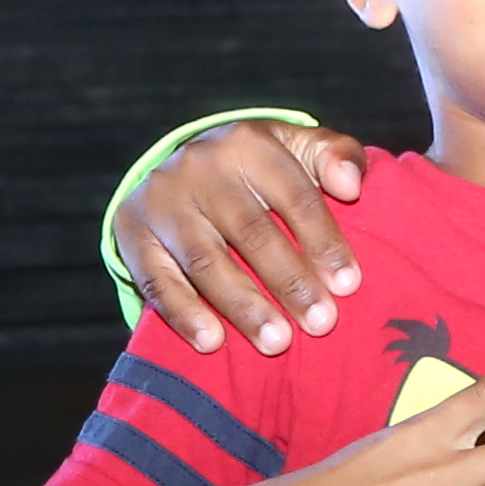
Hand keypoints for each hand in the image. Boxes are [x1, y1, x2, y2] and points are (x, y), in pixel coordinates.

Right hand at [118, 122, 377, 354]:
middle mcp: (200, 167)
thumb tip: (352, 185)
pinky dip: (184, 314)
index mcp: (248, 143)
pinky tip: (212, 342)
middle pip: (250, 231)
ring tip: (277, 342)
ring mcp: (162, 200)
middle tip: (321, 323)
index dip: (323, 240)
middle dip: (289, 281)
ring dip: (243, 306)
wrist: (181, 169)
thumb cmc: (258, 169)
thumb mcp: (298, 149)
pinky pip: (156, 281)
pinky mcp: (132, 232)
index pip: (294, 195)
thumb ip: (336, 156)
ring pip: (206, 259)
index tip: (349, 285)